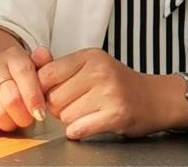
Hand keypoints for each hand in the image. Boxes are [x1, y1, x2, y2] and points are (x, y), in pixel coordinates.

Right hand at [0, 45, 53, 135]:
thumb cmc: (17, 79)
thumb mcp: (34, 69)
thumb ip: (43, 64)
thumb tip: (44, 54)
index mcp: (11, 55)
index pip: (24, 71)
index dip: (34, 96)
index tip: (40, 113)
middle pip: (11, 97)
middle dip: (23, 116)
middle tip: (26, 119)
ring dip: (8, 124)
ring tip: (11, 121)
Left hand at [37, 48, 187, 139]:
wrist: (154, 98)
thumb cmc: (117, 84)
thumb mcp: (91, 65)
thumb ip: (61, 66)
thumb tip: (33, 59)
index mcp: (90, 56)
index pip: (47, 73)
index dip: (43, 90)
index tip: (49, 95)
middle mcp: (99, 70)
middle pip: (54, 98)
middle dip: (59, 108)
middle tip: (76, 105)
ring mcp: (109, 92)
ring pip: (65, 116)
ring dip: (71, 121)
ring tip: (88, 112)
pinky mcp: (116, 114)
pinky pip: (79, 128)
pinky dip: (79, 131)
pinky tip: (89, 124)